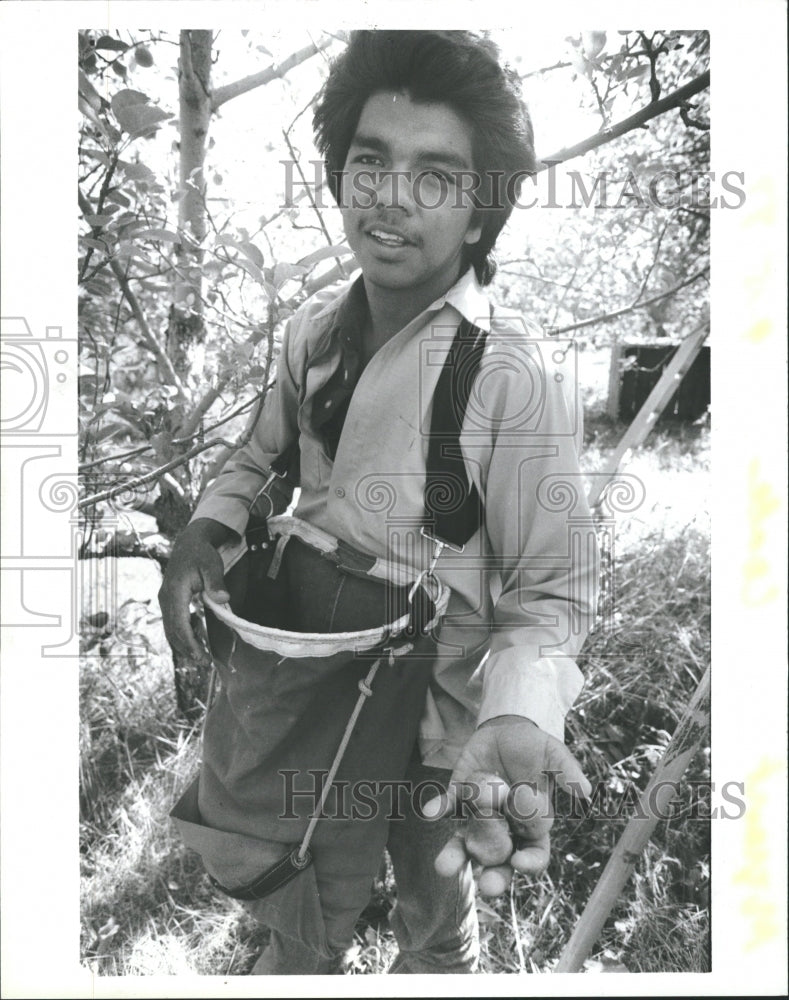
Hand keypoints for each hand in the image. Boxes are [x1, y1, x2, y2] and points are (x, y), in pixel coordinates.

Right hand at [158, 518, 231, 664]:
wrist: (189, 544)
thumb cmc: (201, 554)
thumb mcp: (212, 565)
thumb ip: (216, 582)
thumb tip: (224, 600)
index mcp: (174, 592)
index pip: (179, 624)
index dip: (189, 643)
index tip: (201, 656)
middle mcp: (165, 599)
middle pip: (172, 631)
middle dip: (187, 649)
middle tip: (204, 662)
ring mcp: (165, 601)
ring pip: (171, 630)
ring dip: (184, 645)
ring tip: (201, 657)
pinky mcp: (169, 603)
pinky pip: (173, 624)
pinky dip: (183, 636)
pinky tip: (196, 642)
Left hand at [424, 716, 589, 896]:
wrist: (507, 728)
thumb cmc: (536, 747)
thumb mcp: (553, 754)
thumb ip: (566, 772)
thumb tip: (584, 790)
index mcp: (532, 825)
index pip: (534, 852)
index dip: (530, 861)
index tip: (521, 862)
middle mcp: (504, 827)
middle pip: (499, 859)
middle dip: (493, 875)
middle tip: (487, 887)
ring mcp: (478, 815)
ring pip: (467, 842)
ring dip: (455, 855)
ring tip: (445, 866)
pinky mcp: (459, 796)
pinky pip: (448, 806)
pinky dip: (438, 809)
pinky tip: (430, 811)